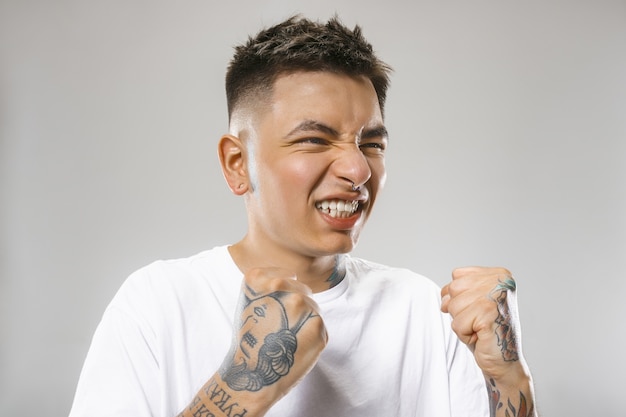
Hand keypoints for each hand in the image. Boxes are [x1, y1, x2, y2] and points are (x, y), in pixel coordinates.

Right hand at [220, 267, 326, 410]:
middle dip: (297, 306)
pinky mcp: (317, 324)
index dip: (284, 292)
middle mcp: (280, 286)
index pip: (286, 275)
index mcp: (258, 278)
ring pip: (313, 306)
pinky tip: (296, 344)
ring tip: (287, 336)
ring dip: (305, 320)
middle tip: (281, 327)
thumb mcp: (249, 304)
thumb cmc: (250, 340)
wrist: (254, 374)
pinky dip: (311, 333)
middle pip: (302, 290)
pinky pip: (318, 322)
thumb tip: (294, 277)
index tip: (274, 307)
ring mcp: (300, 304)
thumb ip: (269, 285)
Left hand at [440, 266, 524, 380]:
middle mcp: (500, 282)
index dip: (459, 295)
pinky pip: (457, 324)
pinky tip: (481, 337)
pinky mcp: (488, 316)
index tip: (477, 308)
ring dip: (461, 323)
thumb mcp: (472, 302)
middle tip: (479, 321)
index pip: (457, 275)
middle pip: (454, 289)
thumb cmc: (487, 330)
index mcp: (499, 275)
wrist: (505, 360)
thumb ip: (458, 291)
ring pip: (453, 306)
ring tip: (480, 329)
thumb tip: (444, 299)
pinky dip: (464, 335)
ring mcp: (495, 297)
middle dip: (459, 310)